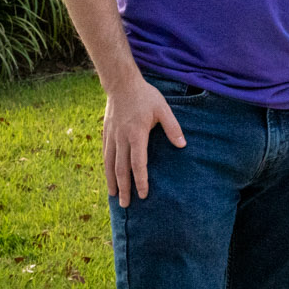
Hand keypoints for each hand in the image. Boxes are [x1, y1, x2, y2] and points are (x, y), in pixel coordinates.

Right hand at [104, 78, 185, 206]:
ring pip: (110, 164)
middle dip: (124, 188)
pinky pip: (105, 155)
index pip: (138, 163)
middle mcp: (121, 138)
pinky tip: (108, 177)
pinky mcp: (106, 133)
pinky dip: (106, 169)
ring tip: (115, 196)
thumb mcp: (163, 108)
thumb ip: (172, 127)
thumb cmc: (145, 96)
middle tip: (127, 205)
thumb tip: (182, 145)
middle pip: (121, 169)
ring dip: (112, 182)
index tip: (143, 194)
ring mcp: (112, 136)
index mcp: (136, 134)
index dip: (141, 180)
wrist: (121, 83)